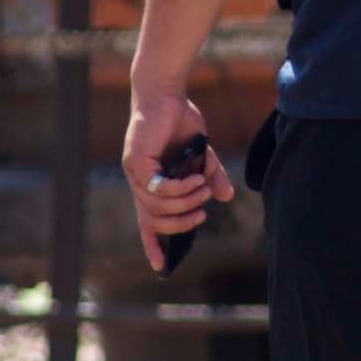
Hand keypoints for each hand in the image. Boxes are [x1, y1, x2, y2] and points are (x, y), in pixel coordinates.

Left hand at [122, 76, 233, 264]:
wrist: (165, 93)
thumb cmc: (180, 120)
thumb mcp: (201, 154)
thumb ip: (211, 175)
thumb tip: (225, 197)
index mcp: (152, 184)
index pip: (147, 222)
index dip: (154, 244)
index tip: (162, 267)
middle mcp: (139, 183)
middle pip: (154, 221)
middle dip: (180, 224)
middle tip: (202, 215)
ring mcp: (135, 173)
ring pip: (158, 207)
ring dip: (186, 202)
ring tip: (203, 186)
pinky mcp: (137, 162)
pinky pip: (158, 189)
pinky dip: (180, 188)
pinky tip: (195, 178)